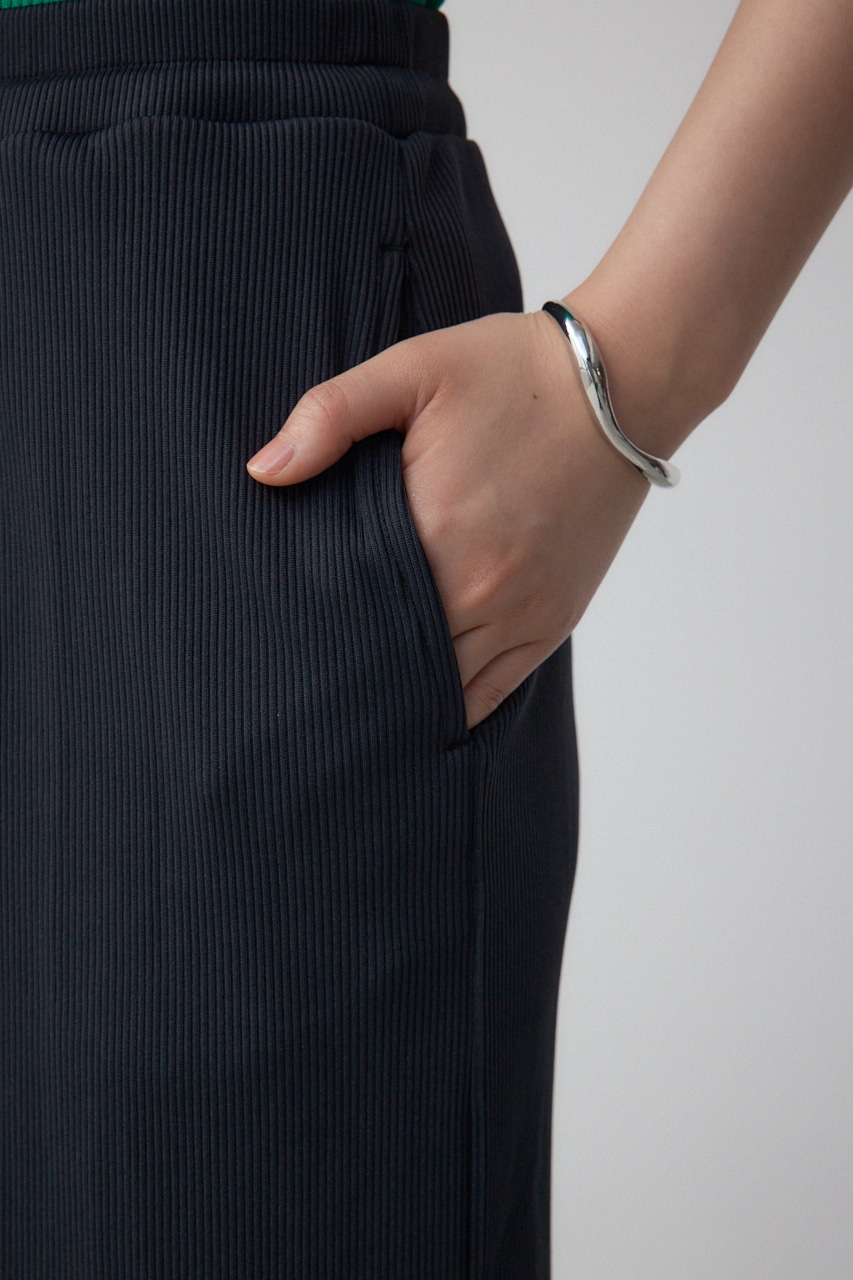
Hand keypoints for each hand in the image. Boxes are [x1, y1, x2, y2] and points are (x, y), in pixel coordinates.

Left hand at [246, 310, 649, 730]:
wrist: (618, 386)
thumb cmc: (509, 374)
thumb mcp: (412, 370)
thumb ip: (330, 416)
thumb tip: (263, 471)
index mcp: (434, 529)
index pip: (351, 609)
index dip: (314, 632)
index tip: (282, 645)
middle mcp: (479, 587)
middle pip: (393, 659)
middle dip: (349, 672)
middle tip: (303, 690)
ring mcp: (520, 611)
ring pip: (442, 687)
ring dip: (398, 695)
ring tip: (350, 709)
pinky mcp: (553, 621)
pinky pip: (495, 690)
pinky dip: (455, 707)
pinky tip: (419, 713)